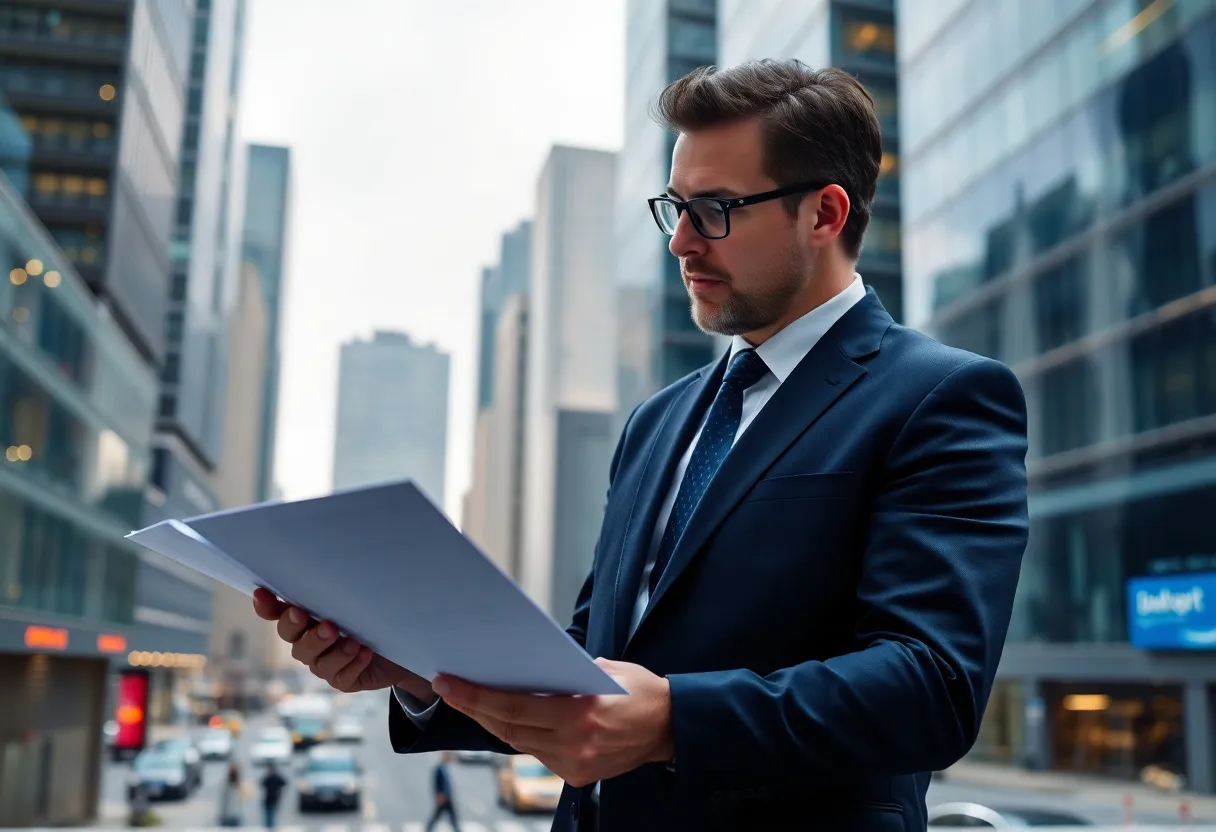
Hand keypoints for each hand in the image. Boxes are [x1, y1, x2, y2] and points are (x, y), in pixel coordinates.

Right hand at [252, 587, 410, 692]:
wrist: (399, 648)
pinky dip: (353, 664)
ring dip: (334, 651)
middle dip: (304, 631)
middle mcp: (308, 642)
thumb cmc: (371, 618)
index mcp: (305, 620)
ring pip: (317, 662)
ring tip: (353, 641)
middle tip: (325, 623)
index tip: (262, 594)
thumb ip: (339, 590)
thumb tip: (330, 564)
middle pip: (293, 639)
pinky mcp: (342, 680)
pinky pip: (340, 677)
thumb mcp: (357, 601)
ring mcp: (323, 664)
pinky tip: (365, 653)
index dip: (267, 606)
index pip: (277, 613)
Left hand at [434, 658, 672, 786]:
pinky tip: (506, 718)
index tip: (449, 682)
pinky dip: (519, 734)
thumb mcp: (606, 669)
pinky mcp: (576, 774)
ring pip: (518, 742)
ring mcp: (574, 763)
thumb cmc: (641, 692)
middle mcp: (574, 743)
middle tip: (449, 688)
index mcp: (581, 714)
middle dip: (474, 707)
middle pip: (508, 728)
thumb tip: (528, 667)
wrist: (671, 728)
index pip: (514, 707)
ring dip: (492, 721)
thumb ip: (567, 671)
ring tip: (472, 700)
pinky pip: (536, 752)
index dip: (476, 696)